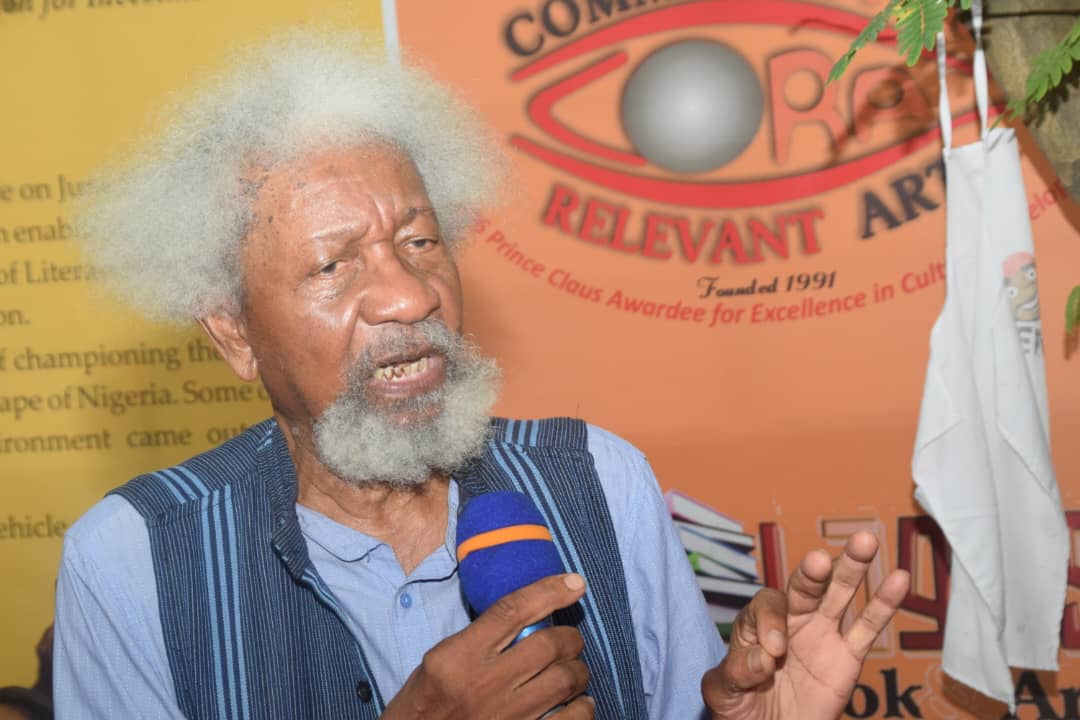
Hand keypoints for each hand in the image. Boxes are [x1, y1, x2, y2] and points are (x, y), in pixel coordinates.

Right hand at [383, 573, 594, 719]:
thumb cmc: (426, 704)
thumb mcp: (439, 661)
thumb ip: (480, 638)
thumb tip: (531, 616)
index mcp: (459, 657)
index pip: (513, 610)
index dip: (549, 592)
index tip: (574, 583)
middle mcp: (484, 684)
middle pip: (548, 645)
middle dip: (570, 638)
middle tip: (569, 642)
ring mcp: (506, 716)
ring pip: (565, 680)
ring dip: (578, 671)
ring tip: (573, 672)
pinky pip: (573, 718)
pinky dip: (583, 707)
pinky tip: (579, 703)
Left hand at [701, 530, 910, 719]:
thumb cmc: (741, 710)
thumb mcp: (723, 692)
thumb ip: (737, 671)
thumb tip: (764, 657)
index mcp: (756, 623)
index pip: (766, 608)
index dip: (771, 624)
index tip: (773, 653)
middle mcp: (790, 620)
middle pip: (803, 586)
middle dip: (811, 573)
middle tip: (817, 561)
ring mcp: (821, 633)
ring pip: (838, 594)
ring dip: (850, 567)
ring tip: (864, 542)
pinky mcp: (848, 655)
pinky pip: (868, 627)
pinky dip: (884, 603)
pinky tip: (900, 579)